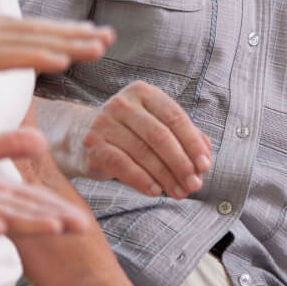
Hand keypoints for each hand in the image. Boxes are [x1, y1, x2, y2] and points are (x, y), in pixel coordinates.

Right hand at [0, 8, 112, 94]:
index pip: (25, 28)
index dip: (57, 30)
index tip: (84, 32)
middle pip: (40, 31)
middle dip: (77, 34)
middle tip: (110, 36)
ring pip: (35, 42)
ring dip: (70, 44)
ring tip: (101, 47)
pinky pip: (14, 57)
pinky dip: (41, 56)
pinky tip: (64, 60)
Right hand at [80, 82, 211, 198]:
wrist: (79, 135)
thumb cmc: (126, 131)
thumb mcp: (153, 124)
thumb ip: (181, 133)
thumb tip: (207, 150)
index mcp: (142, 92)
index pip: (175, 117)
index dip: (193, 143)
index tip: (205, 166)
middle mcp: (122, 103)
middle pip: (160, 136)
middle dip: (182, 163)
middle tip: (195, 184)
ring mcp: (104, 123)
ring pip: (143, 153)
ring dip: (166, 177)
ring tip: (179, 192)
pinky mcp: (93, 145)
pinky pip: (122, 165)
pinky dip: (142, 180)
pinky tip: (156, 191)